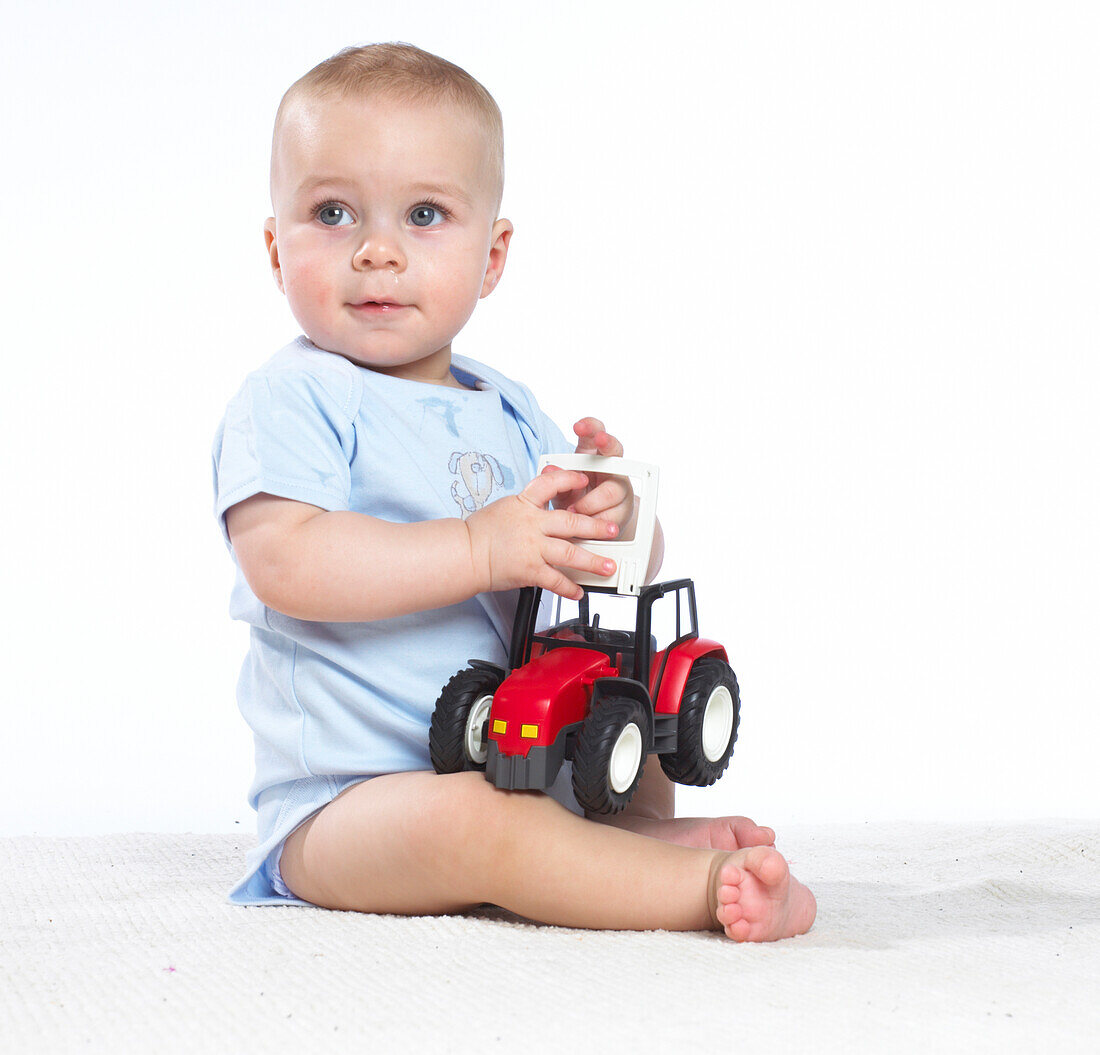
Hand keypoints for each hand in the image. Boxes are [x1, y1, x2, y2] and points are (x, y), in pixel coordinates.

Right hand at [465, 468, 620, 598]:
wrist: (465, 553)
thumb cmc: (481, 531)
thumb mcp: (505, 506)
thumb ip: (528, 504)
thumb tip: (544, 500)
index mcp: (525, 504)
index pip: (550, 485)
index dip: (569, 480)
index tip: (584, 479)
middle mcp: (533, 525)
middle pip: (572, 523)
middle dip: (597, 527)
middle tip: (613, 530)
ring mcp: (533, 549)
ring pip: (570, 554)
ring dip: (593, 561)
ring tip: (608, 566)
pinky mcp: (529, 570)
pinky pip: (555, 580)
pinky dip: (568, 588)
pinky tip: (579, 592)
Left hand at [547, 418, 633, 532]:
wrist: (590, 527)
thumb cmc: (573, 499)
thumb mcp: (561, 488)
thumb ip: (556, 479)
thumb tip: (548, 469)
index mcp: (592, 456)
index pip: (594, 434)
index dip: (589, 427)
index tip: (578, 426)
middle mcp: (610, 467)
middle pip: (615, 449)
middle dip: (607, 442)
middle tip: (599, 439)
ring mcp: (620, 487)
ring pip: (611, 489)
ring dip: (590, 502)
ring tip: (573, 509)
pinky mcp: (624, 509)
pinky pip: (612, 514)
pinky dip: (595, 520)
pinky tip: (585, 523)